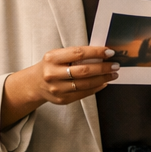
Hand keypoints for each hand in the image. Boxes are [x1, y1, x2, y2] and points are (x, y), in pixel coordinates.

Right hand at [1, 46, 118, 128]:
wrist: (35, 83)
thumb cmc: (51, 66)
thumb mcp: (58, 55)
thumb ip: (76, 55)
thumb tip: (101, 54)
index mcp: (52, 58)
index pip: (78, 53)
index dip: (96, 52)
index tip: (109, 52)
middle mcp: (53, 73)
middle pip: (84, 71)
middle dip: (103, 68)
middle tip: (115, 65)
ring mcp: (57, 88)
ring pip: (85, 84)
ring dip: (102, 79)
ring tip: (112, 74)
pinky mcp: (61, 99)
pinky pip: (83, 93)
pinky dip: (96, 88)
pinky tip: (103, 83)